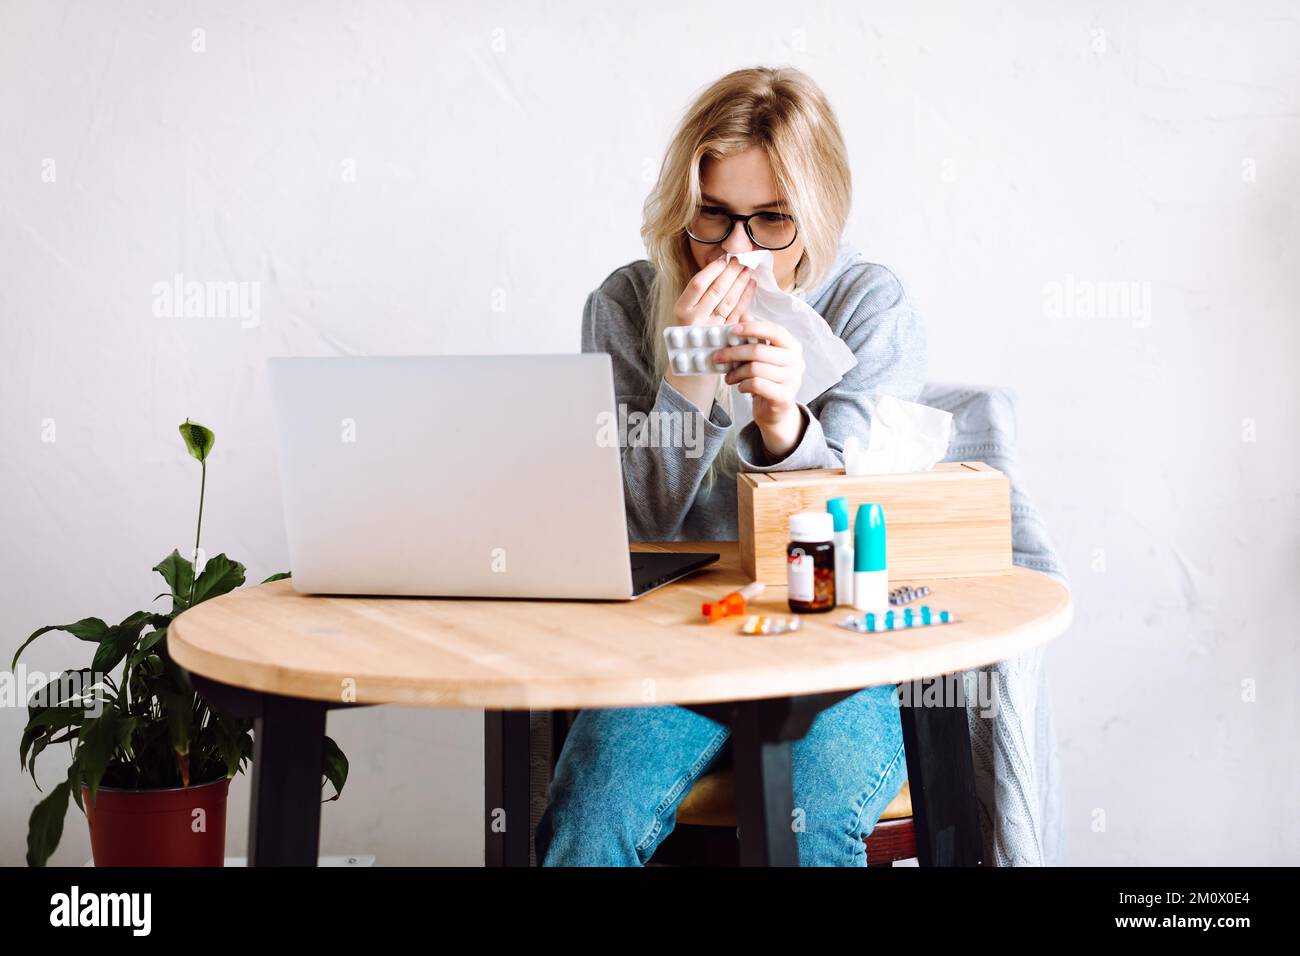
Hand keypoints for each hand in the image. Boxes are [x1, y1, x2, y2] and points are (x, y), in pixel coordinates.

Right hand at [664, 256, 756, 412]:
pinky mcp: (725, 337)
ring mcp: (710, 329)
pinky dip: (746, 297)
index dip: (712, 271)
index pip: (697, 285)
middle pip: (715, 291)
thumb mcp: (688, 313)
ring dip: (740, 283)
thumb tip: (720, 266)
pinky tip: (752, 285)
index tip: (724, 259)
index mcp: (681, 309)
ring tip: (749, 268)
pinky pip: (738, 313)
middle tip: (741, 259)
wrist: (692, 366)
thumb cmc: (691, 332)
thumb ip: (700, 295)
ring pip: (728, 301)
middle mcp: (694, 319)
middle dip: (730, 273)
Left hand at [714, 316, 805, 457]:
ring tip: (728, 377)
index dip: (752, 328)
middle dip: (733, 353)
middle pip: (759, 351)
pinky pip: (756, 385)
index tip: (731, 330)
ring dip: (736, 373)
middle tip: (717, 357)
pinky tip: (741, 387)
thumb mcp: (762, 357)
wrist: (777, 411)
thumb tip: (743, 315)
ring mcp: (792, 380)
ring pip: (755, 369)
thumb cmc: (768, 379)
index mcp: (792, 346)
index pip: (774, 331)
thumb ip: (755, 337)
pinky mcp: (784, 396)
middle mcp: (796, 361)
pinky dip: (743, 385)